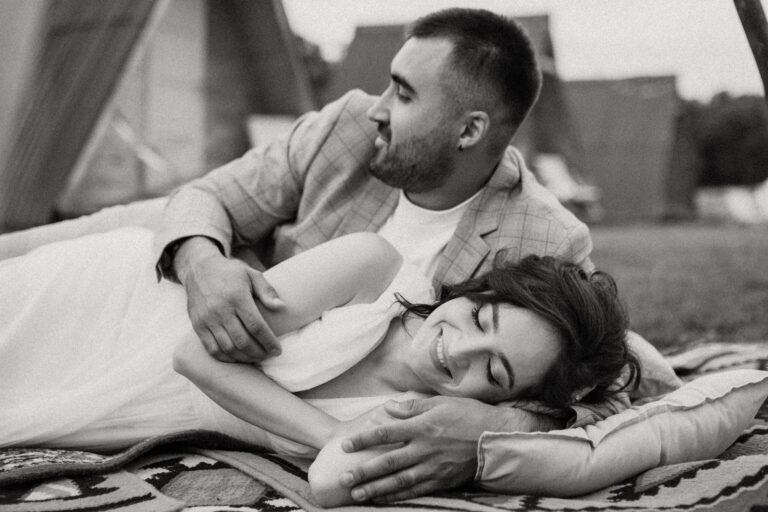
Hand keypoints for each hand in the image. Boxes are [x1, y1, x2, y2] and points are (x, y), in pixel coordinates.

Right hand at [175, 237, 283, 362]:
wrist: (199, 269)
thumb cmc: (231, 273)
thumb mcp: (251, 274)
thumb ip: (267, 291)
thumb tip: (281, 307)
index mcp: (237, 297)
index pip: (256, 326)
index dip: (269, 342)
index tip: (277, 351)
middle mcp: (221, 309)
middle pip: (242, 341)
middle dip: (259, 353)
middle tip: (268, 355)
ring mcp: (207, 319)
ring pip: (228, 348)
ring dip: (244, 358)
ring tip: (256, 358)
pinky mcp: (198, 325)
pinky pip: (212, 349)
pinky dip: (226, 358)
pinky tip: (238, 358)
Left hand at [338, 396, 508, 502]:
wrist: (496, 438)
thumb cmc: (469, 415)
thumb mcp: (440, 403)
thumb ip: (413, 406)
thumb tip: (390, 409)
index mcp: (422, 427)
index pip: (385, 434)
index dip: (363, 440)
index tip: (345, 445)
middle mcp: (424, 449)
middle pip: (388, 462)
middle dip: (364, 471)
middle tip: (344, 478)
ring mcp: (433, 467)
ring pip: (399, 481)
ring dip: (376, 488)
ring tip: (357, 494)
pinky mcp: (442, 480)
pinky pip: (415, 491)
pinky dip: (397, 497)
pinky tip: (382, 500)